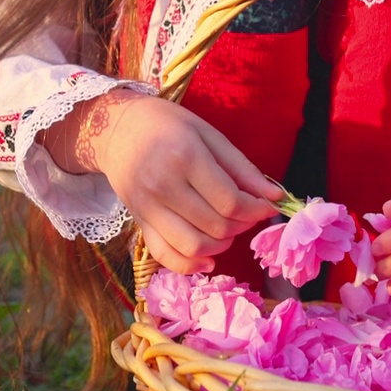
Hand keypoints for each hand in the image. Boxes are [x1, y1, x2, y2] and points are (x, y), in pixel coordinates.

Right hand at [39, 88, 281, 273]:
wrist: (115, 129)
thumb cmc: (167, 125)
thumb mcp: (208, 134)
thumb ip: (242, 167)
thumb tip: (275, 196)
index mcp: (185, 157)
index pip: (229, 200)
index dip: (256, 209)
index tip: (267, 205)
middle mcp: (164, 186)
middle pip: (215, 225)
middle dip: (243, 225)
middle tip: (249, 213)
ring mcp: (147, 208)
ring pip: (193, 246)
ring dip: (221, 245)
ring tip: (229, 229)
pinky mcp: (138, 222)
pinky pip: (165, 256)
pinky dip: (190, 265)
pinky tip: (208, 258)